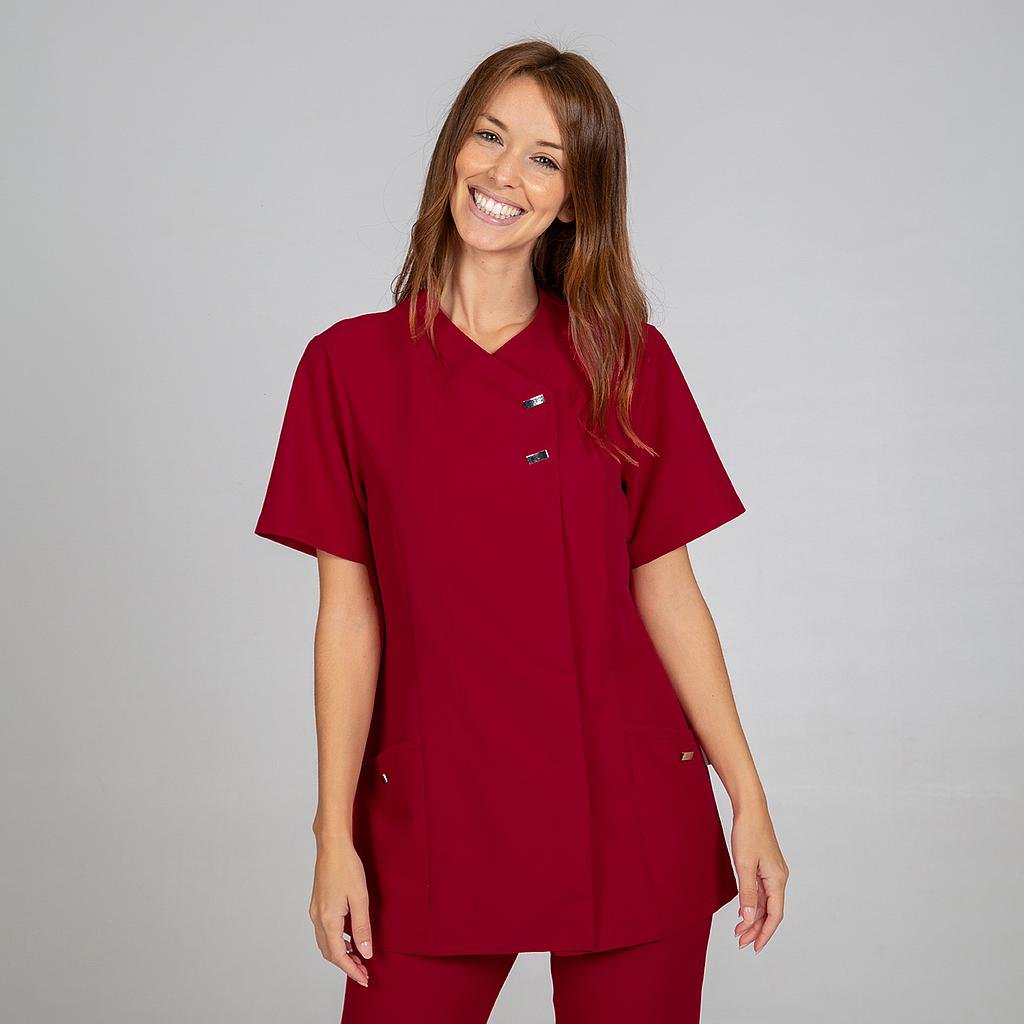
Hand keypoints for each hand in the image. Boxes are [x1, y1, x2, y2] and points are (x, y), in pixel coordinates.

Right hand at [309, 841, 372, 986]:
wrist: (332, 846)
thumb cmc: (346, 867)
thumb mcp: (360, 898)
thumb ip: (362, 927)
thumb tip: (365, 952)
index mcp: (328, 920)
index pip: (339, 955)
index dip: (352, 970)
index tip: (364, 978)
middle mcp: (318, 918)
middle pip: (329, 952)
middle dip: (346, 965)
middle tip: (364, 971)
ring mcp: (315, 911)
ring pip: (326, 942)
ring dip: (341, 953)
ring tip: (358, 957)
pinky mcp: (318, 904)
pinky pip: (325, 931)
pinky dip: (336, 940)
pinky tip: (349, 937)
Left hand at [729, 803, 787, 953]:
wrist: (750, 808)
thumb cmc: (748, 832)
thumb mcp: (744, 865)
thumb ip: (748, 893)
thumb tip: (749, 918)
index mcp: (777, 879)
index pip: (775, 915)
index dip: (765, 933)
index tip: (755, 947)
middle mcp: (779, 878)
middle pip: (771, 911)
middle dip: (757, 929)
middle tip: (741, 942)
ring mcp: (773, 872)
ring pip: (766, 902)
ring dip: (754, 917)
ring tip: (739, 931)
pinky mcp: (766, 866)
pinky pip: (762, 892)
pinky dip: (754, 903)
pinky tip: (744, 910)